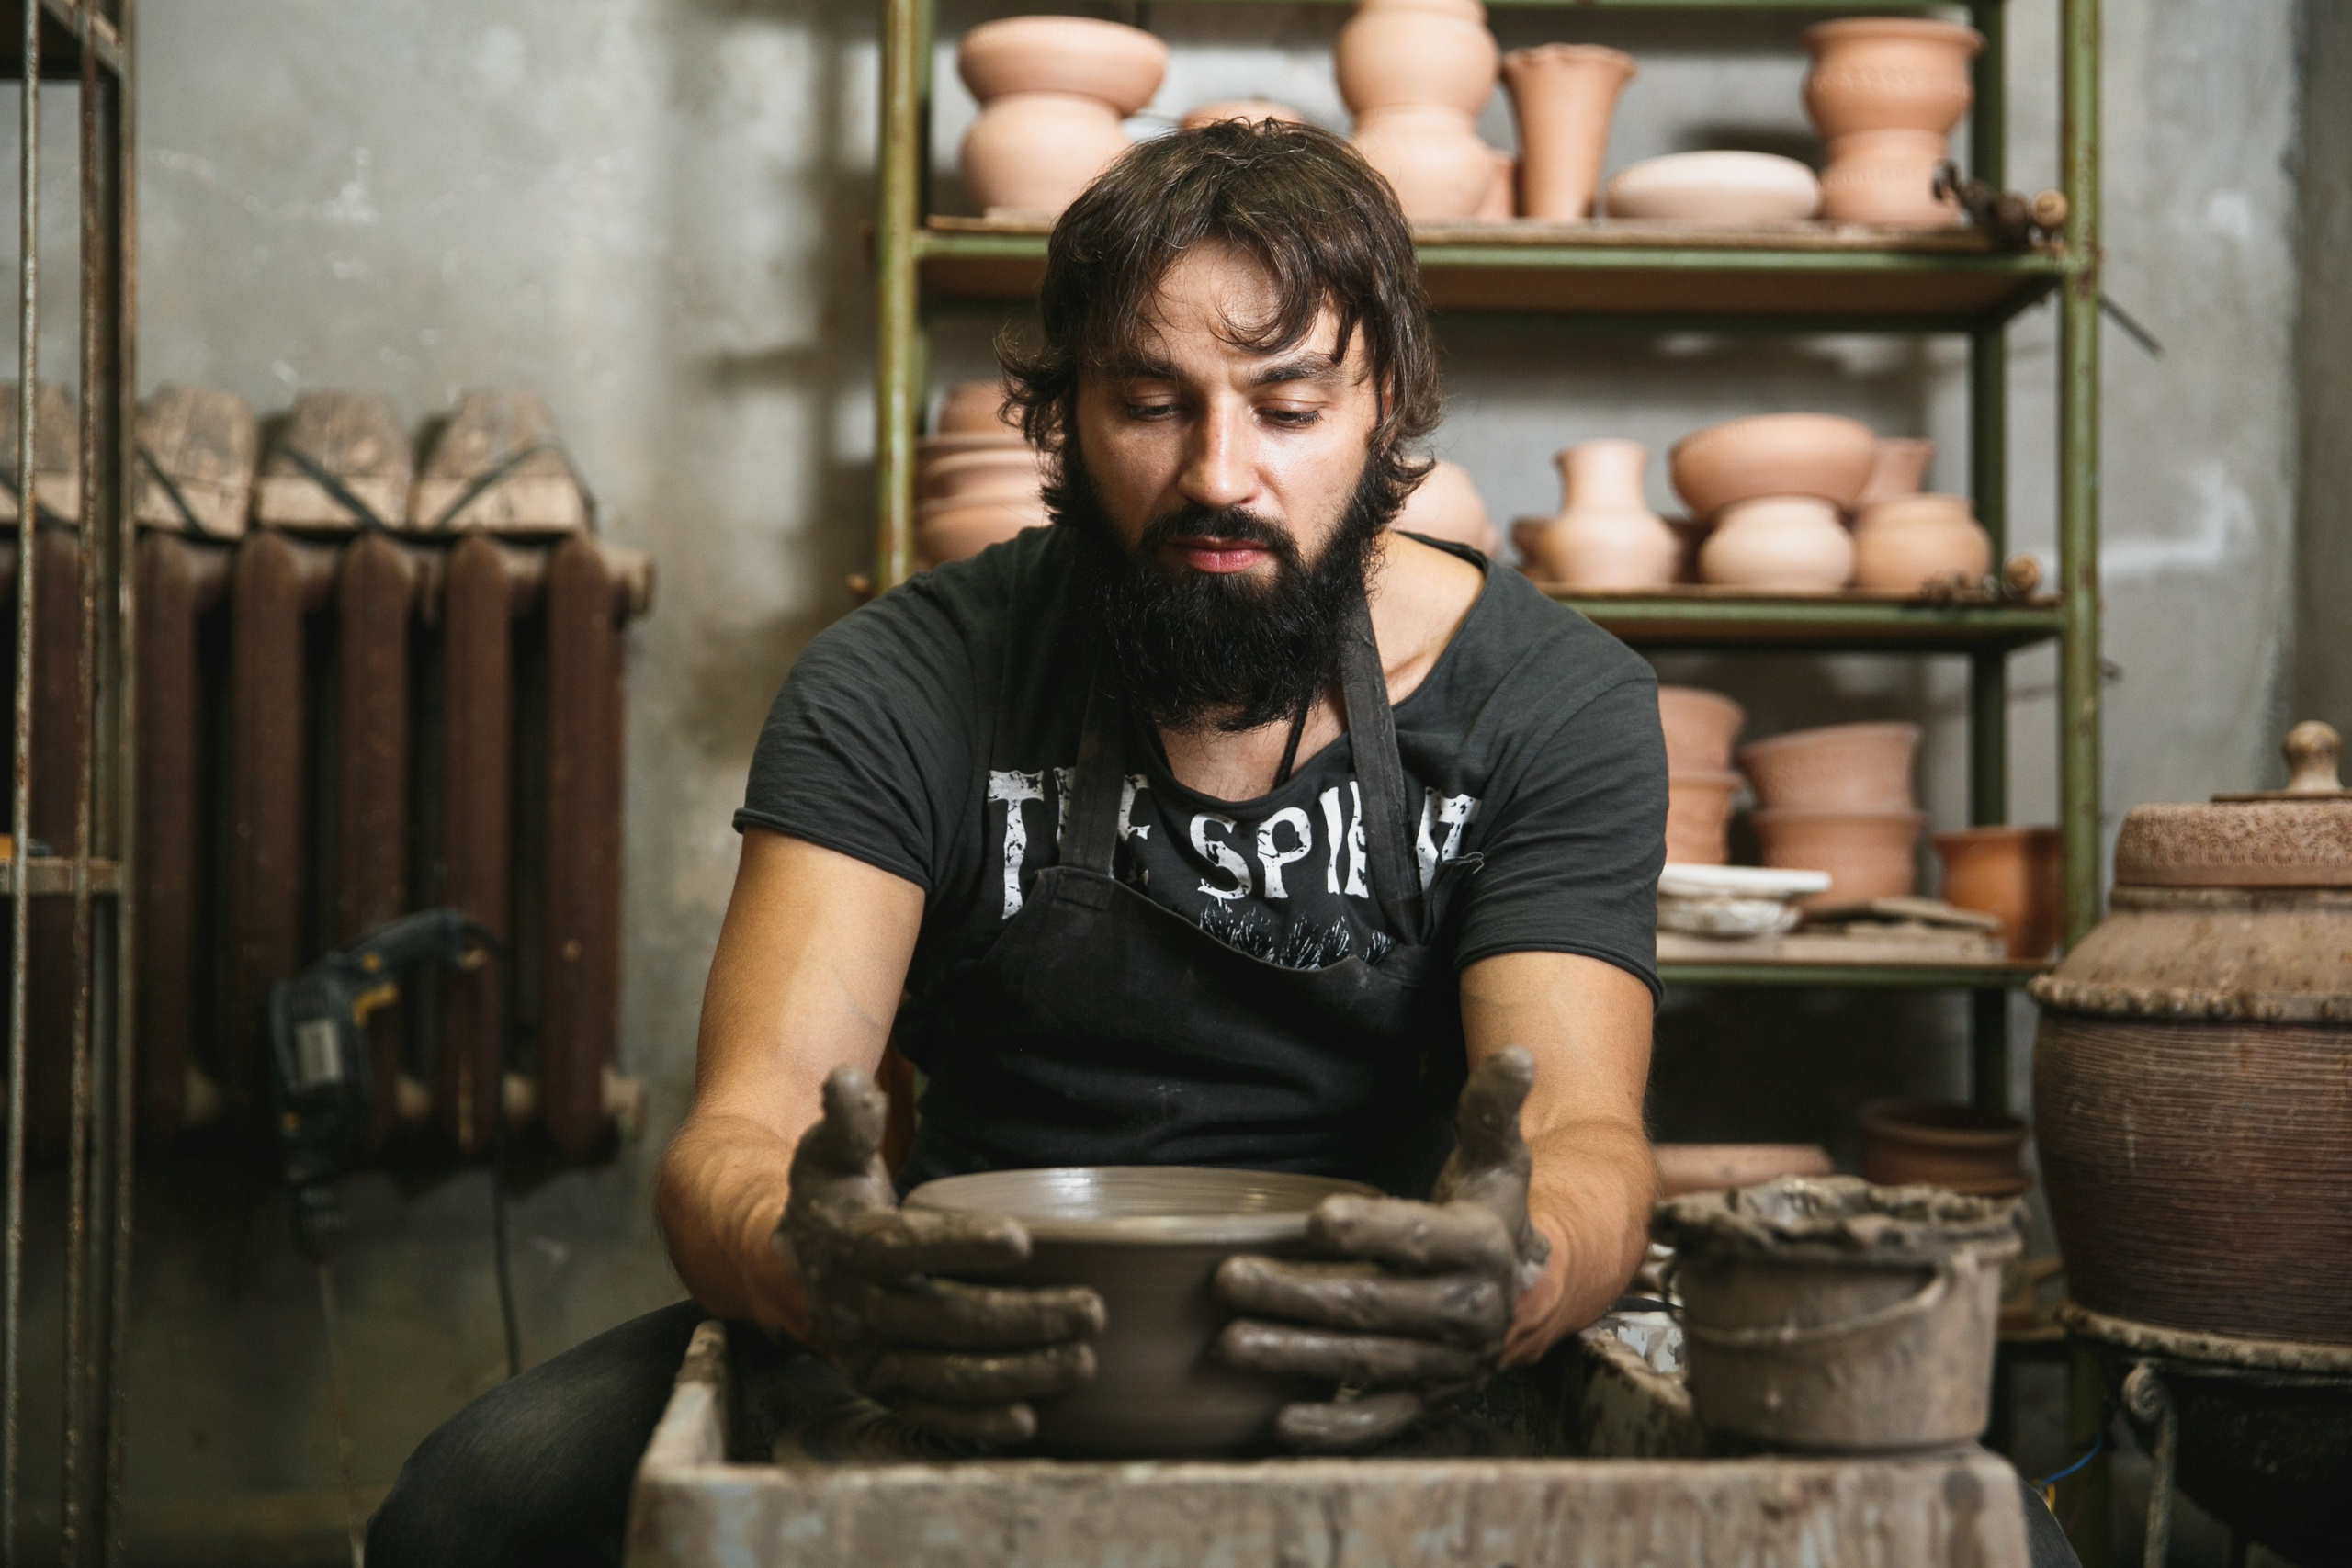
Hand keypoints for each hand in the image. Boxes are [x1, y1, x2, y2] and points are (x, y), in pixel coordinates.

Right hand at [774, 1065, 1104, 1443]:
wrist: (783, 1266)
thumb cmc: (828, 1201)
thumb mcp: (828, 1154)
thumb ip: (847, 1121)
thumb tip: (847, 1078)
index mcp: (853, 1246)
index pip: (910, 1249)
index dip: (963, 1246)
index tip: (1024, 1241)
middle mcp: (859, 1309)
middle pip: (946, 1320)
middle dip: (1023, 1319)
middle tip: (1091, 1310)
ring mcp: (870, 1355)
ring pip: (947, 1374)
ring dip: (1017, 1373)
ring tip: (1081, 1359)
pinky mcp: (883, 1387)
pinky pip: (931, 1411)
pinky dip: (977, 1421)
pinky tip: (1028, 1418)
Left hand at [1213, 1047, 1550, 1451]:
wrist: (1526, 1291)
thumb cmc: (1488, 1213)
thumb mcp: (1495, 1157)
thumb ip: (1491, 1107)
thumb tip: (1519, 1054)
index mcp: (1479, 1249)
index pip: (1419, 1240)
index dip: (1371, 1231)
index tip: (1315, 1221)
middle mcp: (1467, 1314)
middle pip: (1374, 1305)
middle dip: (1298, 1295)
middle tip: (1230, 1280)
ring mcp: (1446, 1367)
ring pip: (1365, 1366)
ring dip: (1296, 1357)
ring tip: (1231, 1343)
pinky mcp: (1428, 1403)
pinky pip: (1378, 1423)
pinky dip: (1332, 1429)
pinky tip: (1279, 1421)